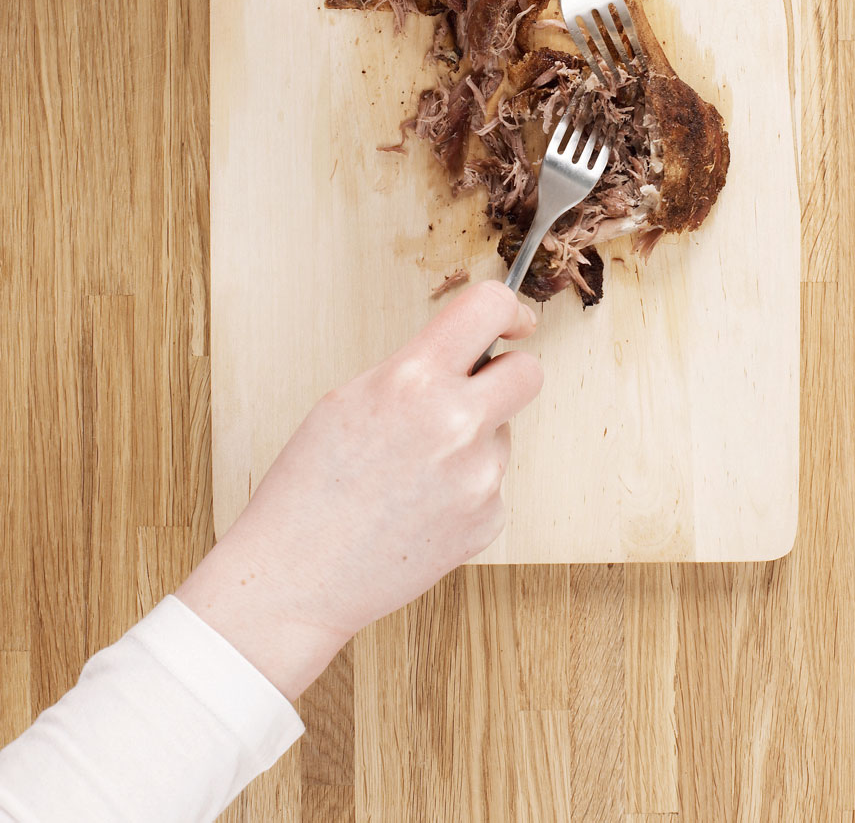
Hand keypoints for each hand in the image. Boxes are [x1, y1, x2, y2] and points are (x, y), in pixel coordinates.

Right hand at [176, 281, 540, 699]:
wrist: (294, 578)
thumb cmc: (307, 488)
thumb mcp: (348, 400)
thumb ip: (414, 371)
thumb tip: (464, 357)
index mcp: (413, 380)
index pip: (489, 307)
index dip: (507, 309)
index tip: (509, 322)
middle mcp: (456, 423)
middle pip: (529, 372)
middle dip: (507, 374)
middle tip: (475, 391)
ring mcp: (479, 477)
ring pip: (502, 433)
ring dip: (474, 440)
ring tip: (412, 472)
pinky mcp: (489, 520)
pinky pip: (492, 483)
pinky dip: (466, 488)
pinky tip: (419, 507)